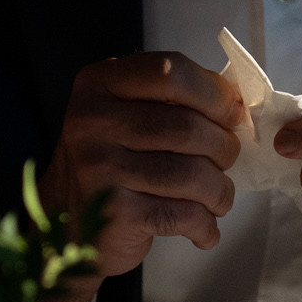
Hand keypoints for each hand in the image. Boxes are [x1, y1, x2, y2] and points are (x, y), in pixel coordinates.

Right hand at [36, 52, 241, 301]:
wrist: (65, 224)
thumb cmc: (111, 162)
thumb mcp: (126, 113)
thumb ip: (172, 100)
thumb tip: (236, 104)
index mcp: (99, 83)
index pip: (170, 71)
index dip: (214, 93)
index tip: (233, 114)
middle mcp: (92, 120)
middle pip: (187, 126)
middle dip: (223, 148)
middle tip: (227, 161)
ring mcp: (99, 167)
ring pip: (191, 174)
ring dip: (220, 191)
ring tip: (218, 198)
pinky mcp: (114, 212)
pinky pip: (183, 214)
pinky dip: (205, 225)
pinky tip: (204, 229)